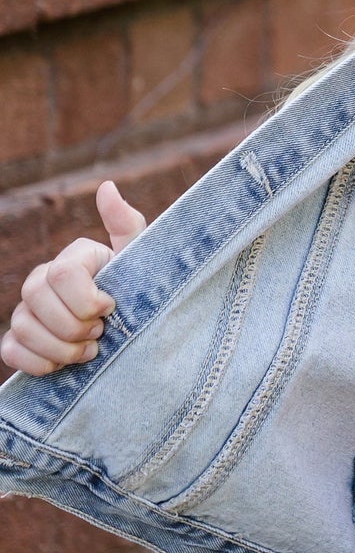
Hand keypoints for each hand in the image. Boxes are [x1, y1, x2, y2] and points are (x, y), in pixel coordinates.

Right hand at [0, 181, 146, 376]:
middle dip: (73, 325)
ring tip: (88, 352)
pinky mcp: (21, 341)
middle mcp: (44, 281)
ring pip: (23, 326)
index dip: (87, 299)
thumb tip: (106, 187)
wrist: (136, 337)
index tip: (111, 309)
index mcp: (72, 259)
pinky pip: (10, 350)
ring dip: (60, 350)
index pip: (63, 272)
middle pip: (35, 297)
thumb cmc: (143, 294)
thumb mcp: (143, 261)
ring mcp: (29, 311)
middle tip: (100, 334)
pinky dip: (36, 363)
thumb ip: (126, 224)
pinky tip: (62, 365)